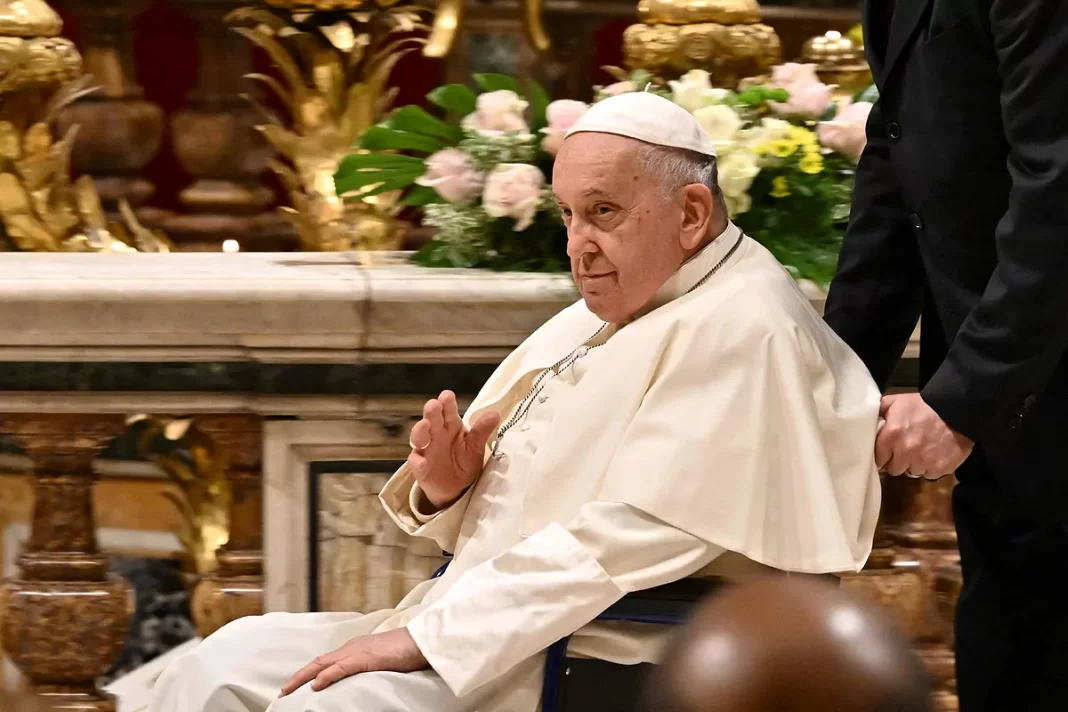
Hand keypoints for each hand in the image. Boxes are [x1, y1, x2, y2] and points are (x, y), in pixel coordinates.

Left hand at [279, 628, 426, 695]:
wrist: (422, 641)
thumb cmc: (406, 651)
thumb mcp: (381, 661)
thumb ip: (366, 667)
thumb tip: (357, 679)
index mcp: (355, 648)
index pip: (326, 660)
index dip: (309, 672)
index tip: (296, 684)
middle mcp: (352, 647)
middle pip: (318, 661)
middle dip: (299, 676)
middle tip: (283, 690)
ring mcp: (358, 651)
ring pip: (324, 664)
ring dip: (304, 677)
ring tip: (289, 689)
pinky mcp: (366, 658)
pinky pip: (342, 668)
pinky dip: (327, 675)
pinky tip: (316, 684)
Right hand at [408, 390, 500, 508]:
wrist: (457, 489)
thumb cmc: (465, 462)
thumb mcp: (476, 447)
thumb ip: (482, 431)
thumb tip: (495, 415)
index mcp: (452, 426)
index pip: (448, 411)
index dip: (447, 403)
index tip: (447, 396)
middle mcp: (437, 434)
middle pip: (431, 419)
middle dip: (431, 411)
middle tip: (434, 405)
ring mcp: (426, 449)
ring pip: (419, 436)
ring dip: (420, 430)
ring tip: (425, 426)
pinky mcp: (420, 467)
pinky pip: (416, 462)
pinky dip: (417, 461)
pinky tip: (422, 461)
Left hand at [876, 393, 973, 478]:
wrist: (956, 409)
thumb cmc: (923, 405)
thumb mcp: (896, 401)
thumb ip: (879, 410)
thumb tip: (868, 418)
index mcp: (891, 436)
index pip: (878, 459)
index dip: (882, 456)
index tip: (886, 453)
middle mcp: (905, 452)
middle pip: (894, 469)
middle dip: (897, 462)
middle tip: (904, 452)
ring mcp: (923, 462)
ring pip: (912, 472)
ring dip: (914, 465)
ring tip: (920, 452)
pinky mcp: (940, 468)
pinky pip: (930, 474)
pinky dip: (930, 468)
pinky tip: (934, 455)